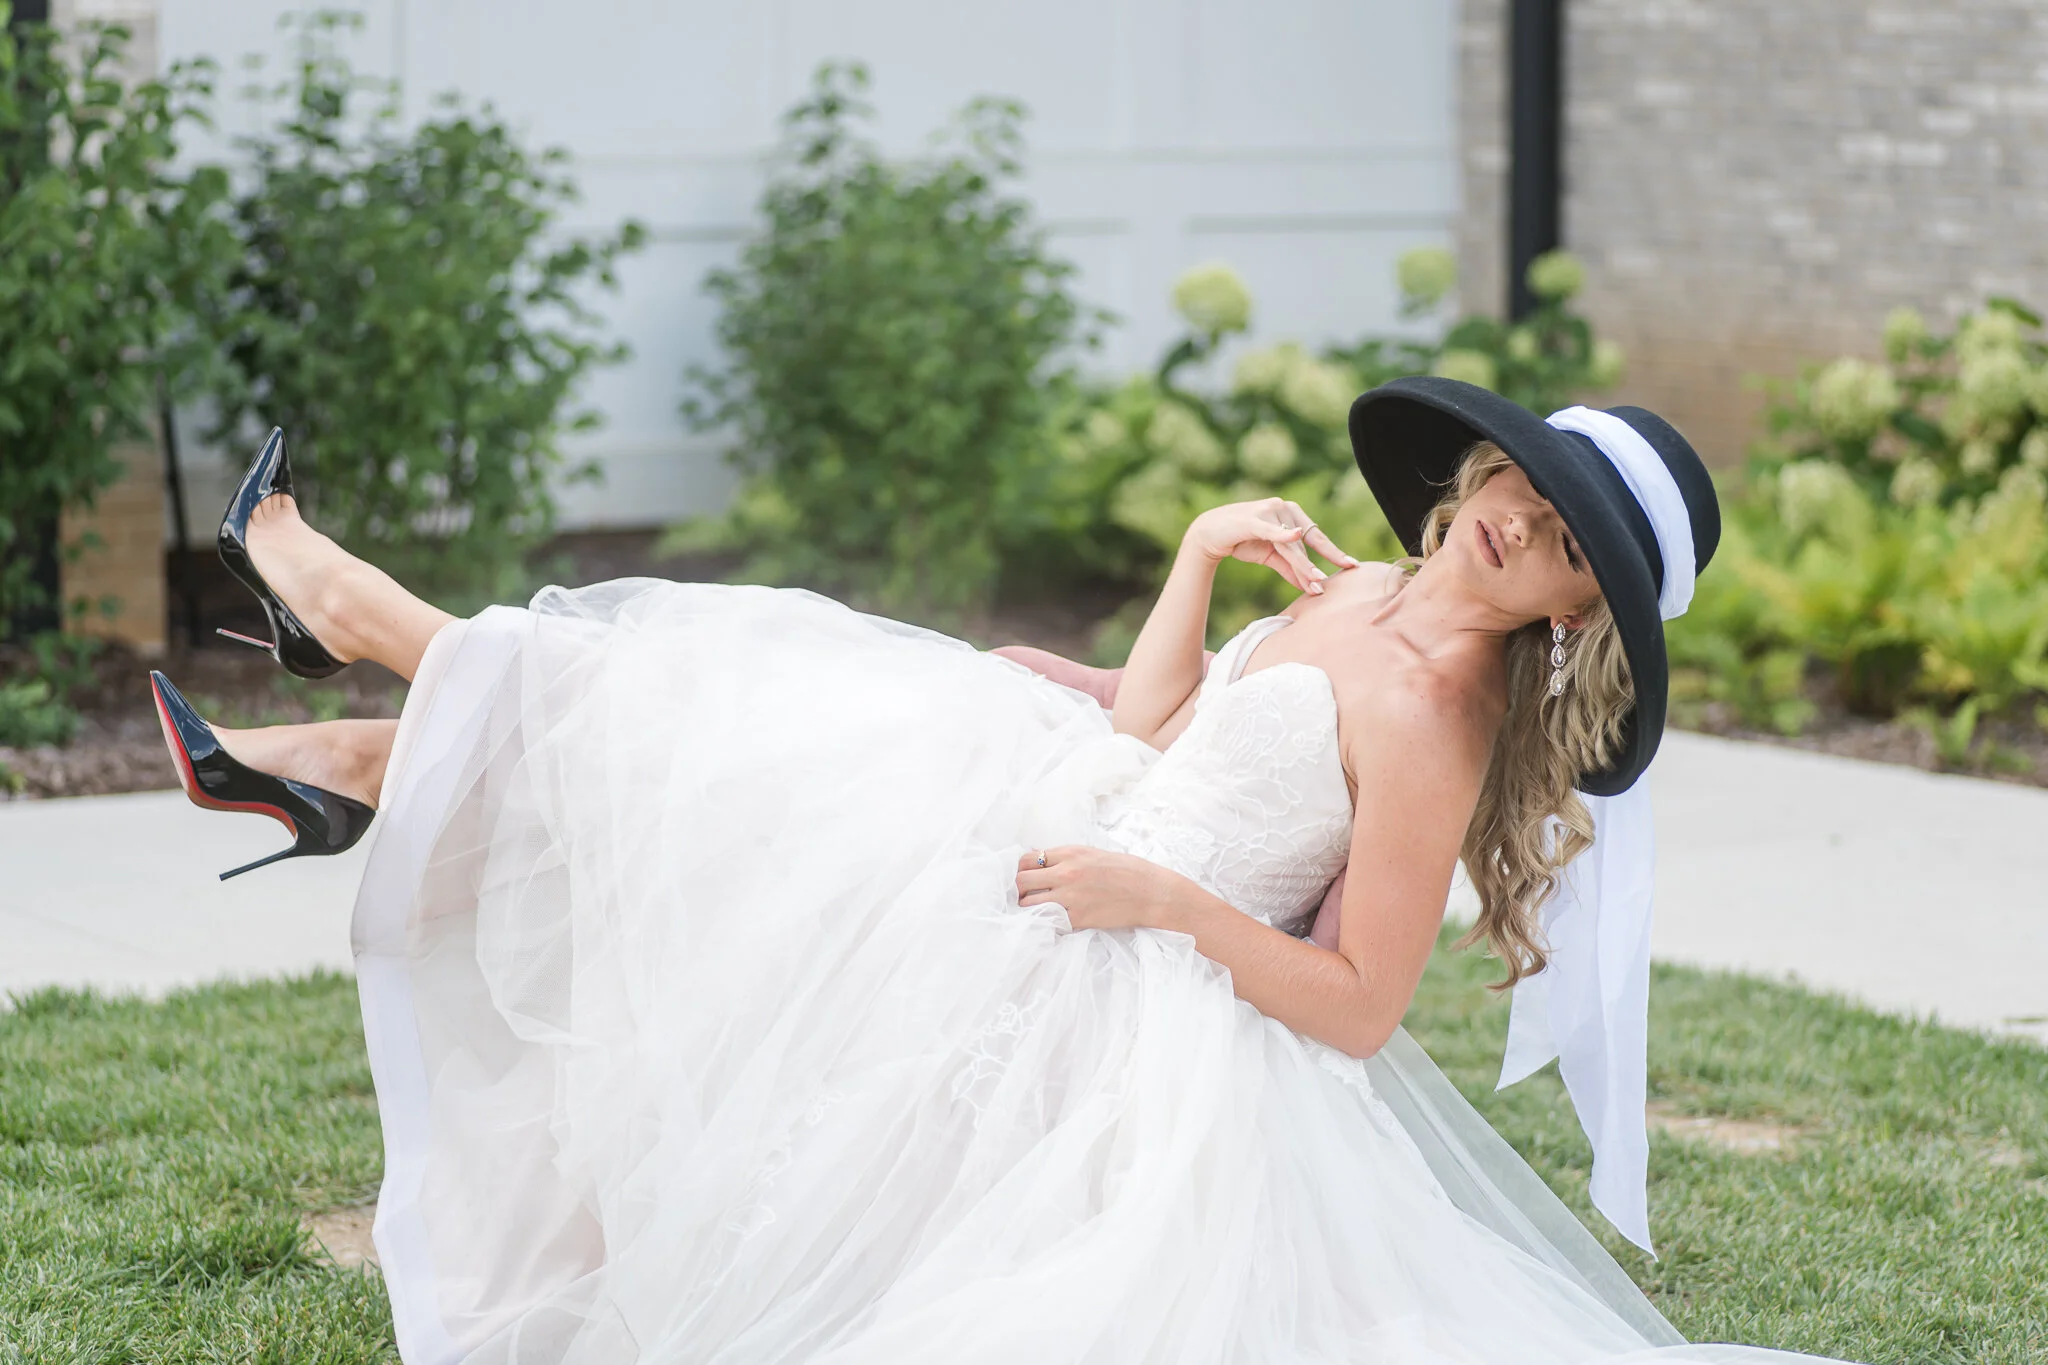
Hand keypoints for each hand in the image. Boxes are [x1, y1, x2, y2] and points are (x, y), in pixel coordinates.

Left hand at [1014, 845, 1192, 930]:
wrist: (1150, 892)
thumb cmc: (1125, 870)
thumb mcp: (1092, 853)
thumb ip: (1064, 857)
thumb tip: (1038, 860)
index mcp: (1070, 854)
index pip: (1026, 859)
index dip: (1019, 869)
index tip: (1023, 876)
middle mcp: (1067, 873)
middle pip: (1021, 881)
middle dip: (1018, 889)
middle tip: (1025, 895)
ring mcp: (1071, 898)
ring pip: (1029, 904)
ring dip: (1028, 907)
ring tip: (1036, 909)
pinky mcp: (1078, 919)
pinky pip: (1048, 921)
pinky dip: (1045, 921)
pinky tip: (1051, 920)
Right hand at [1184, 497, 1358, 595]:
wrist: (1209, 533)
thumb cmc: (1241, 539)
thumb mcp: (1270, 556)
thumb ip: (1290, 567)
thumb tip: (1311, 585)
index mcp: (1291, 514)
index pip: (1316, 538)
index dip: (1333, 553)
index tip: (1351, 565)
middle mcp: (1283, 509)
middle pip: (1305, 545)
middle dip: (1314, 567)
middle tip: (1328, 584)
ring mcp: (1269, 512)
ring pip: (1290, 546)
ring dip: (1302, 565)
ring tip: (1315, 581)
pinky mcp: (1253, 520)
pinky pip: (1272, 530)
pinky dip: (1283, 533)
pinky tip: (1296, 535)